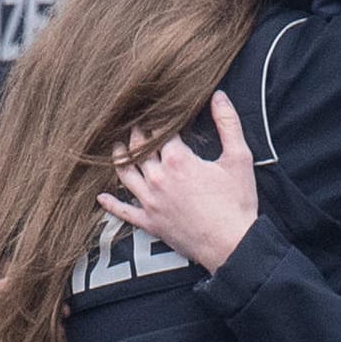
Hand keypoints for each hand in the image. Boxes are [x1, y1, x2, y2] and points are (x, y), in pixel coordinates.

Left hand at [96, 91, 258, 271]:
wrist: (234, 246)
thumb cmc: (238, 203)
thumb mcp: (239, 158)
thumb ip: (228, 124)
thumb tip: (219, 96)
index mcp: (177, 159)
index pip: (160, 130)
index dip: (158, 118)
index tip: (155, 109)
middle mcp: (157, 178)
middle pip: (138, 149)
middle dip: (137, 134)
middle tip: (136, 124)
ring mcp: (150, 201)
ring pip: (125, 174)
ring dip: (119, 158)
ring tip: (116, 147)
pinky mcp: (150, 223)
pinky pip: (124, 211)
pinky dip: (111, 204)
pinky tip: (102, 197)